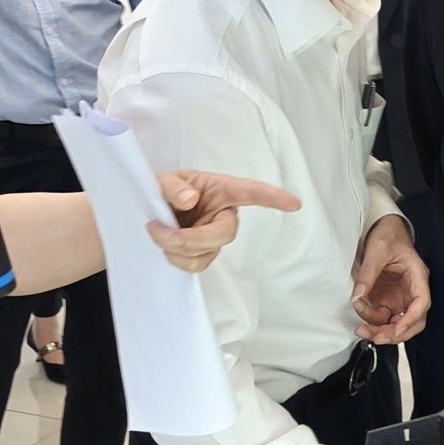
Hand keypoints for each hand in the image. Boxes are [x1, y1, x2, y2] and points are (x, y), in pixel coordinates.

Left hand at [145, 171, 299, 273]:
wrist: (149, 210)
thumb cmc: (163, 190)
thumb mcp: (162, 180)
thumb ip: (174, 187)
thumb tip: (190, 200)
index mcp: (221, 190)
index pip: (252, 192)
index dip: (273, 198)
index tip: (294, 204)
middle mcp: (223, 214)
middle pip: (225, 233)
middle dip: (193, 238)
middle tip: (164, 232)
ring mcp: (214, 235)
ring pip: (208, 253)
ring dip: (179, 249)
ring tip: (158, 232)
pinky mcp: (203, 253)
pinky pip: (197, 265)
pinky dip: (177, 258)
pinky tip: (166, 246)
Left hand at [352, 215, 429, 344]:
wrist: (383, 228)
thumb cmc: (388, 235)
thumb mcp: (376, 251)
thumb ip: (367, 275)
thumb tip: (358, 298)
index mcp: (417, 276)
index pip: (421, 303)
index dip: (411, 320)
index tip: (396, 330)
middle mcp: (411, 290)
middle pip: (413, 321)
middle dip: (395, 333)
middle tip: (375, 337)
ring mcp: (400, 297)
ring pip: (397, 324)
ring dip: (381, 331)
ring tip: (362, 329)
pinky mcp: (388, 300)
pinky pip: (384, 319)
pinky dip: (374, 324)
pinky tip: (362, 322)